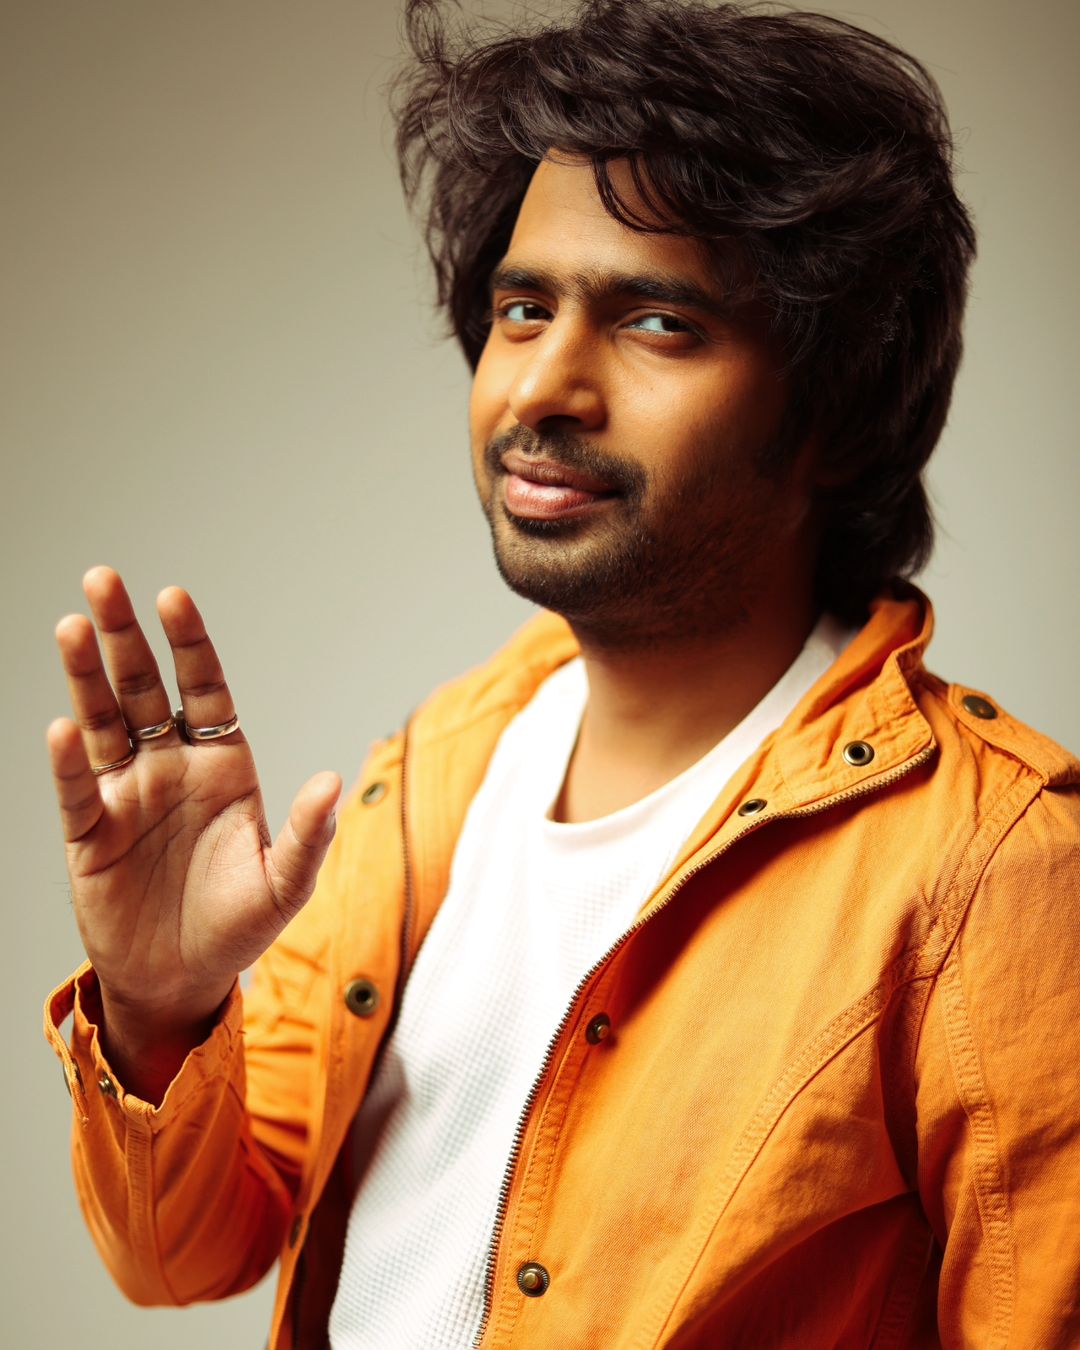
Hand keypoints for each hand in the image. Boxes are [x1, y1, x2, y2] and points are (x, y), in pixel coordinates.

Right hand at [47, 566, 340, 1096]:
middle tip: (102, 579)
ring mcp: (127, 796)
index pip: (205, 688)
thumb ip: (306, 835)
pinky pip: (77, 790)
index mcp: (222, 765)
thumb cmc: (238, 927)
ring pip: (103, 722)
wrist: (182, 980)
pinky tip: (63, 728)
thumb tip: (331, 782)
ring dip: (86, 676)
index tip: (172, 597)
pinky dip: (70, 762)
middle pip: (143, 687)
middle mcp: (171, 768)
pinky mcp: (90, 833)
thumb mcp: (283, 885)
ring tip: (72, 625)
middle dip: (124, 634)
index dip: (189, 644)